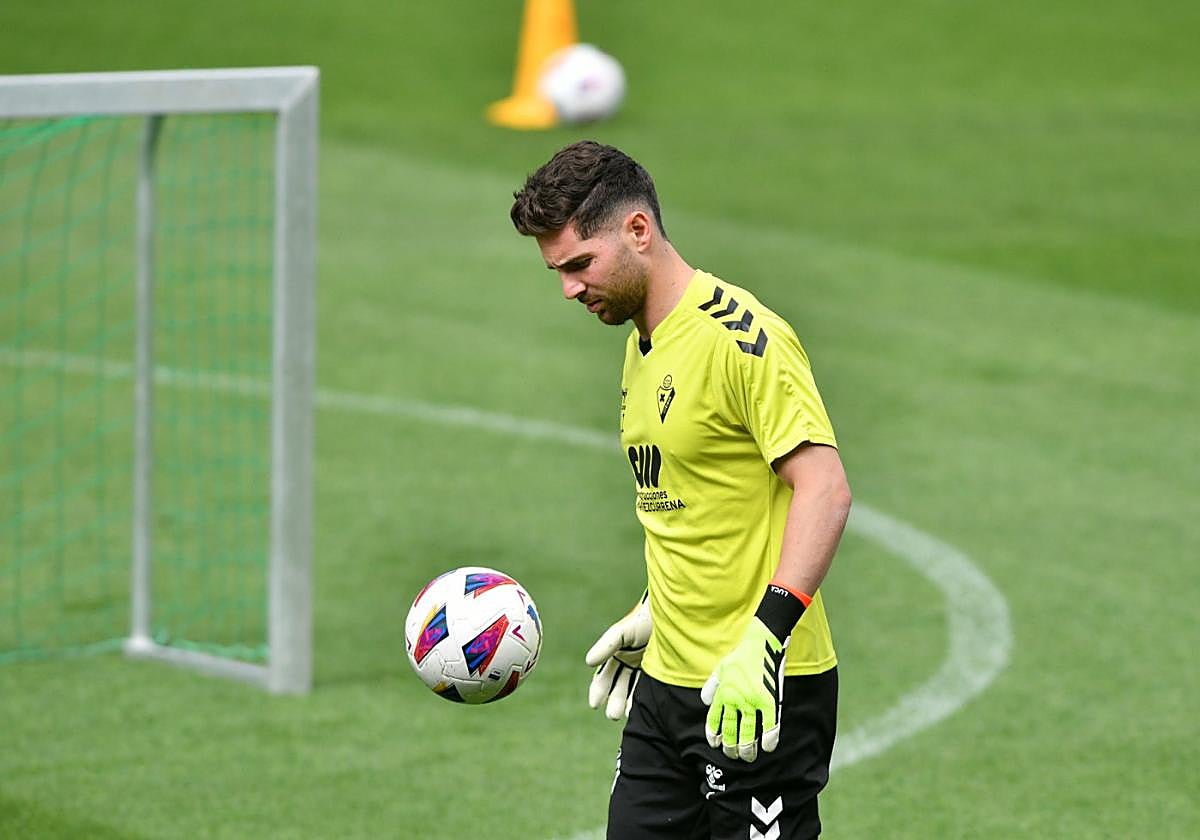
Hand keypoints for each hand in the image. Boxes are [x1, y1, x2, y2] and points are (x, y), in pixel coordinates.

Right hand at [584, 591, 651, 719]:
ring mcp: (645, 666)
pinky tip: (643, 708)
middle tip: (613, 715)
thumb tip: (588, 662)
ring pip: (633, 689)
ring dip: (628, 702)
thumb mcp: (623, 632)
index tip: (594, 704)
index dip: (599, 689)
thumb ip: (606, 646)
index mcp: (617, 652)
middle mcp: (630, 661)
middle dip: (614, 700)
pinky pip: (649, 687)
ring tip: (626, 714)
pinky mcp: (660, 670)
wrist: (673, 614)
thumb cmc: (644, 619)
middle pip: (618, 685)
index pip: (605, 675)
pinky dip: (644, 698)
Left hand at [700, 616, 785, 761]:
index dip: (714, 735)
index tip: (715, 744)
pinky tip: (768, 747)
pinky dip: (769, 738)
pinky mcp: (769, 700)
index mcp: (723, 693)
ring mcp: (753, 701)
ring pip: (748, 733)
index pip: (714, 720)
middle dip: (730, 747)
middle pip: (730, 731)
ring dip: (747, 748)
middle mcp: (735, 700)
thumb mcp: (719, 668)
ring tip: (747, 757)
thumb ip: (711, 686)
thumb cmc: (741, 655)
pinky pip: (769, 725)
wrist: (761, 642)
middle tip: (732, 755)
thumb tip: (705, 702)